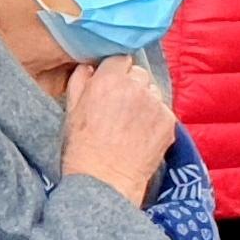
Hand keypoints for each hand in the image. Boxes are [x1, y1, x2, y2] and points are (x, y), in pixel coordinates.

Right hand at [59, 55, 175, 206]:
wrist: (105, 180)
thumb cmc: (82, 148)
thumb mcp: (71, 111)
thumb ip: (79, 82)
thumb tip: (88, 67)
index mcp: (108, 80)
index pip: (120, 59)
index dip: (115, 71)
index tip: (111, 83)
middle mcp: (135, 87)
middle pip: (139, 73)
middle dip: (131, 85)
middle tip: (120, 106)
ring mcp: (155, 104)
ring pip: (153, 92)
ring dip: (145, 101)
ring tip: (131, 123)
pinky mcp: (169, 121)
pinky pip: (163, 112)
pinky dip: (155, 120)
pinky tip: (141, 135)